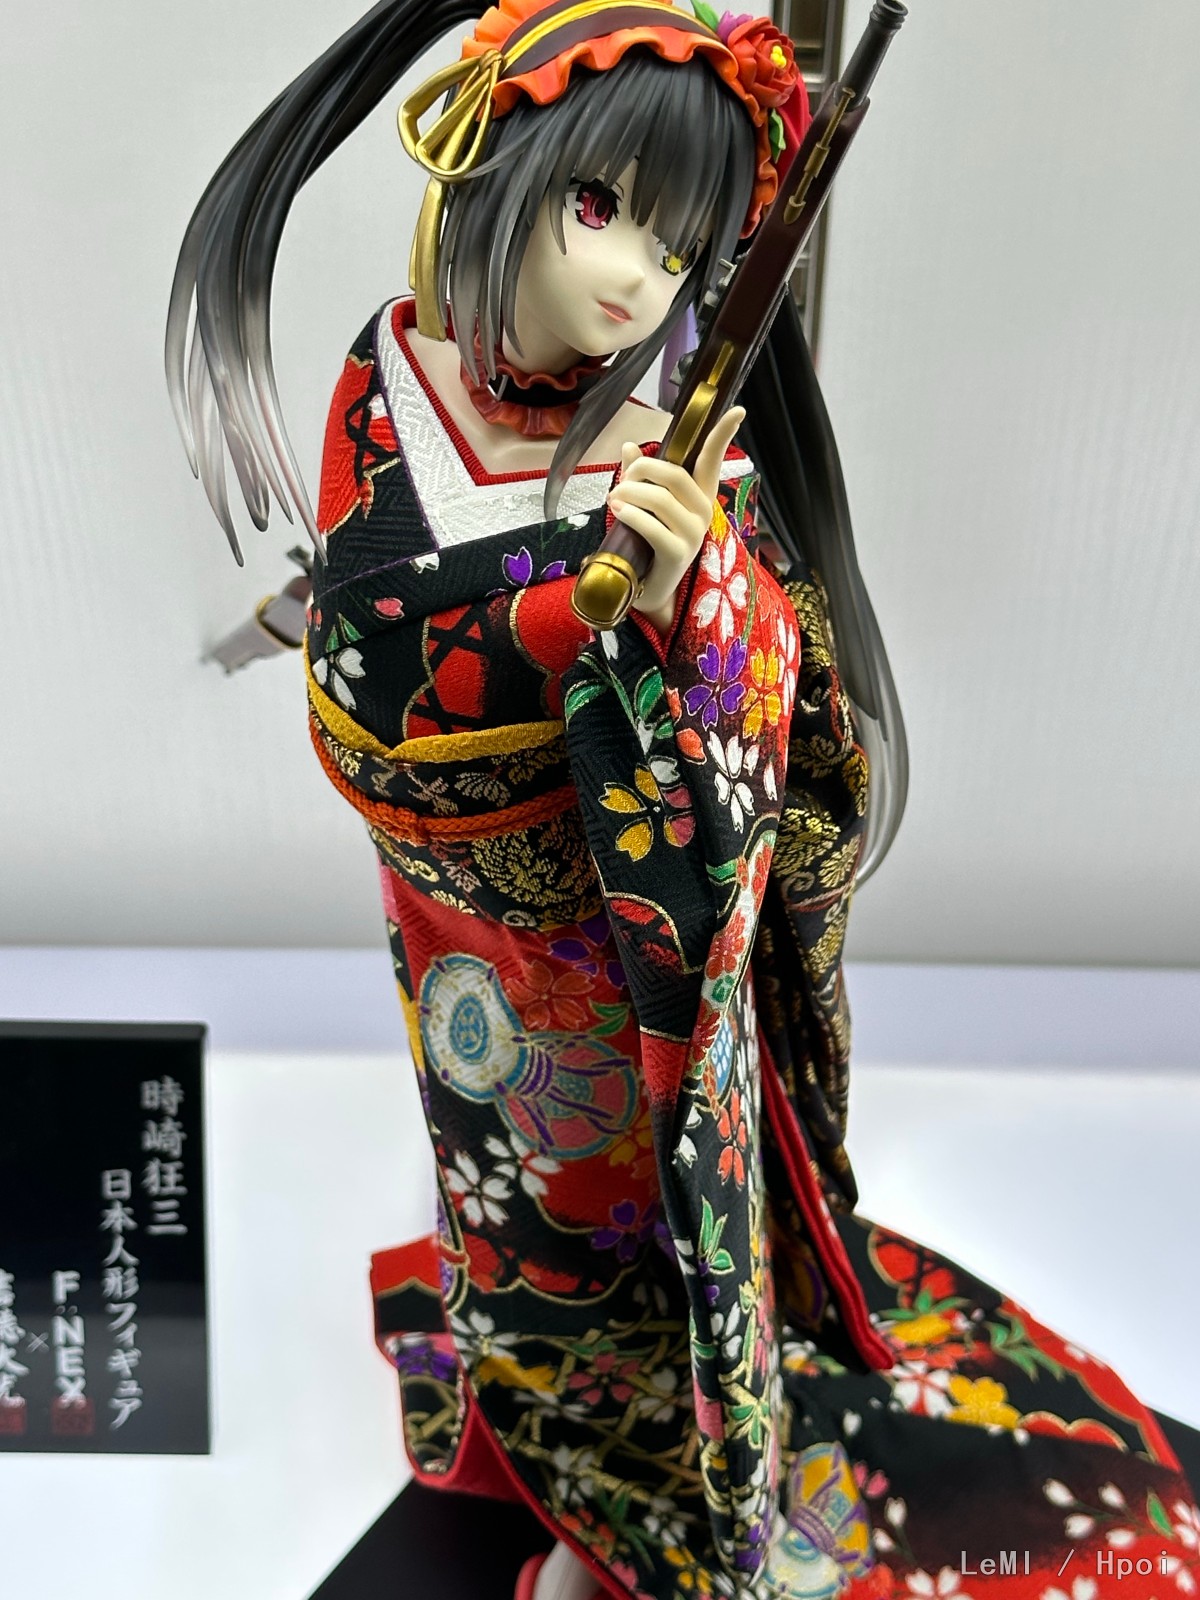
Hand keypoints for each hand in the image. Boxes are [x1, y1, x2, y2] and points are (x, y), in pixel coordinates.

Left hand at [607, 406, 745, 633]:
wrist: (649, 590)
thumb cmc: (647, 545)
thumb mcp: (643, 506)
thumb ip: (639, 477)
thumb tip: (630, 445)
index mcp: (698, 497)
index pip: (712, 461)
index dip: (723, 435)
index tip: (738, 411)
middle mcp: (702, 512)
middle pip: (674, 474)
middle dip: (642, 470)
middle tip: (621, 482)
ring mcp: (693, 534)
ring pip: (660, 498)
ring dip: (630, 493)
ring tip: (613, 500)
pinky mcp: (678, 553)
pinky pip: (653, 526)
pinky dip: (631, 515)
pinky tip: (619, 512)